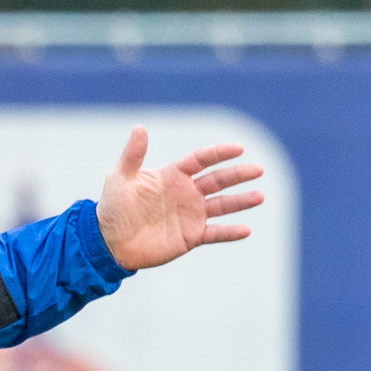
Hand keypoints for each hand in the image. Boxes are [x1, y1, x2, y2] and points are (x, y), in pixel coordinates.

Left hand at [95, 127, 263, 270]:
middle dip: (238, 175)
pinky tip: (246, 229)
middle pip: (218, 180)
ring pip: (222, 206)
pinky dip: (230, 232)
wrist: (110, 242)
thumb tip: (139, 127)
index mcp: (173, 176)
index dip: (219, 153)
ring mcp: (190, 215)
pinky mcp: (191, 237)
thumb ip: (133, 155)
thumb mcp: (120, 178)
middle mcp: (186, 193)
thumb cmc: (113, 208)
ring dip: (241, 201)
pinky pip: (215, 233)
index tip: (238, 149)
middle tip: (258, 169)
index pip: (201, 160)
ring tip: (260, 196)